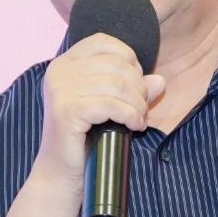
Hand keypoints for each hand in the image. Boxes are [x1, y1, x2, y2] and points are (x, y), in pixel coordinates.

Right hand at [32, 33, 165, 190]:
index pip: (104, 42)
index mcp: (65, 63)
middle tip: (141, 109)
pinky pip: (111, 105)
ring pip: (117, 85)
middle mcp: (58, 72)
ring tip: (138, 119)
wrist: (62, 175)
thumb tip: (159, 80)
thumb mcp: (112, 106)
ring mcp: (60, 90)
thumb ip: (134, 89)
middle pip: (116, 64)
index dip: (128, 58)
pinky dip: (131, 115)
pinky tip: (134, 127)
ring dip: (137, 104)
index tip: (136, 85)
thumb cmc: (88, 138)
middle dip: (138, 87)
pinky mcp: (66, 111)